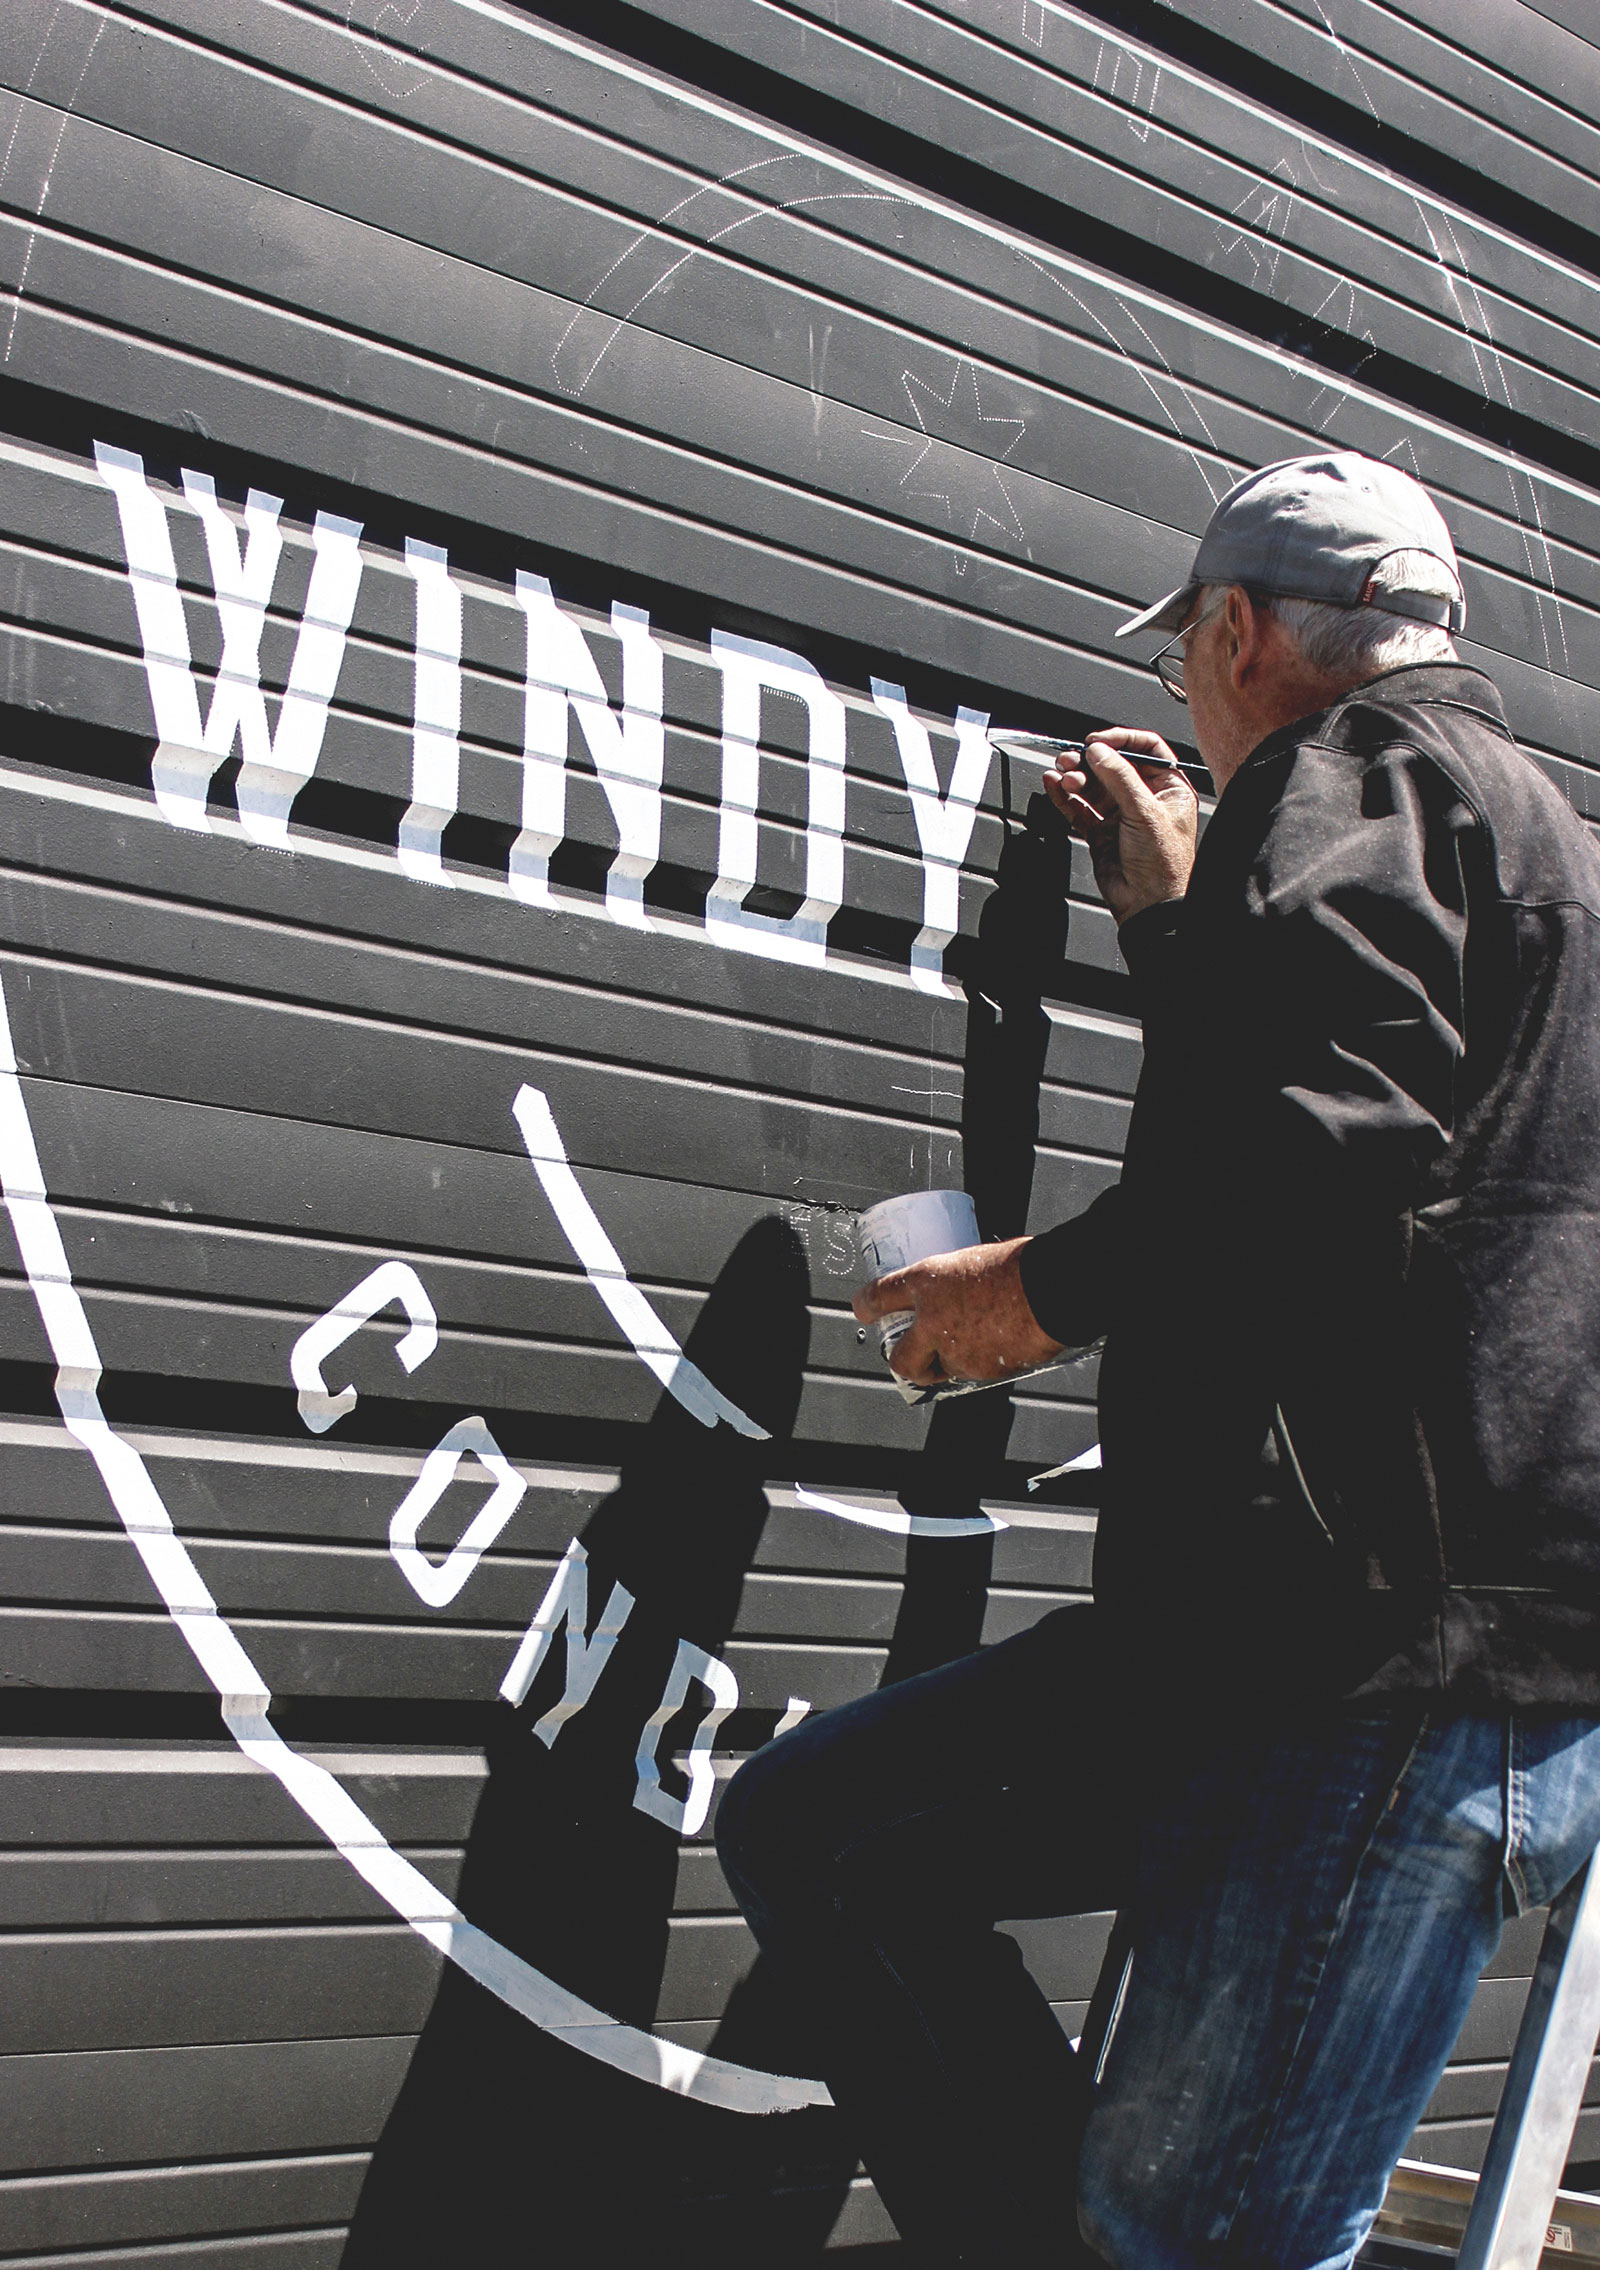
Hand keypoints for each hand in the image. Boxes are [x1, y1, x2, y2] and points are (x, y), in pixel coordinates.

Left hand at [852, 1236, 1061, 1389]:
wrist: (1053, 1288)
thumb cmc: (1021, 1264)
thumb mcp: (975, 1258)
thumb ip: (958, 1278)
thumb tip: (960, 1283)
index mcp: (926, 1282)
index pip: (878, 1296)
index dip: (864, 1305)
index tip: (862, 1309)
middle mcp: (932, 1320)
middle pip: (899, 1358)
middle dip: (904, 1361)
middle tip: (914, 1356)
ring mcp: (956, 1350)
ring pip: (941, 1369)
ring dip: (950, 1361)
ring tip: (973, 1341)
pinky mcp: (982, 1369)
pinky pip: (974, 1371)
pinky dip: (981, 1362)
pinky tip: (998, 1344)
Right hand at [1042, 727, 1197, 925]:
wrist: (1148, 904)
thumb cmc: (1164, 864)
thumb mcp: (1145, 812)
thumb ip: (1119, 778)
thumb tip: (1098, 751)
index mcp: (1168, 788)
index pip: (1145, 749)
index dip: (1121, 740)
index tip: (1098, 740)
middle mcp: (1145, 799)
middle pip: (1113, 766)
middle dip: (1090, 761)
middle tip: (1072, 758)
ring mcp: (1121, 816)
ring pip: (1092, 786)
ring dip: (1075, 778)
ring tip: (1062, 774)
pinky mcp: (1100, 833)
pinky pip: (1078, 808)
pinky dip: (1064, 797)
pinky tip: (1053, 785)